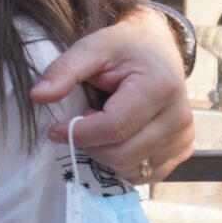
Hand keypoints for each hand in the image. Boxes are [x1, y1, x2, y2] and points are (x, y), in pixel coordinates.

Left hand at [30, 6, 192, 185]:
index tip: (55, 129)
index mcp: (159, 88)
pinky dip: (124, 163)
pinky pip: (145, 174)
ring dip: (106, 154)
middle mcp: (178, 116)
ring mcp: (184, 137)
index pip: (113, 128)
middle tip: (83, 122)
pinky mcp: (183, 150)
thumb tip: (38, 96)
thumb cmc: (123, 48)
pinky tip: (119, 138)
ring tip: (103, 125)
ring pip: (132, 169)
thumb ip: (64, 70)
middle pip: (123, 155)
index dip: (79, 133)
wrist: (158, 48)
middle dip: (91, 146)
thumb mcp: (91, 48)